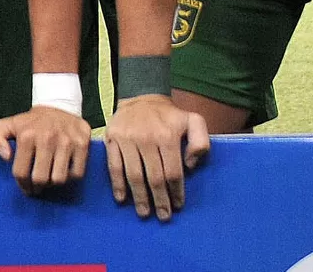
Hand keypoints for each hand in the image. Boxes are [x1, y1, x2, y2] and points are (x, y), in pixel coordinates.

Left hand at [0, 104, 91, 196]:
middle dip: (38, 186)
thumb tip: (5, 156)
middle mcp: (47, 138)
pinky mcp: (82, 144)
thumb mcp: (7, 125)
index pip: (21, 172)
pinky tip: (64, 170)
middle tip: (37, 185)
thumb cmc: (31, 121)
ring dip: (54, 182)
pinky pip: (77, 173)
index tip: (25, 187)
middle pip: (41, 179)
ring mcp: (67, 142)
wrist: (58, 106)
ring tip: (50, 177)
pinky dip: (70, 177)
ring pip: (60, 179)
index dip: (22, 184)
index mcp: (27, 136)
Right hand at [104, 94, 209, 220]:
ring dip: (139, 197)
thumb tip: (190, 166)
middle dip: (159, 200)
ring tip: (144, 213)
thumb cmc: (169, 115)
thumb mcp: (194, 121)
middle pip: (153, 177)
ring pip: (134, 175)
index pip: (172, 172)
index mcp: (167, 136)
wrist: (140, 97)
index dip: (175, 192)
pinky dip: (117, 184)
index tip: (178, 205)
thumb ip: (201, 142)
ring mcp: (127, 139)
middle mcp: (146, 138)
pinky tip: (121, 198)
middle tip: (163, 216)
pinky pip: (114, 166)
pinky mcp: (111, 139)